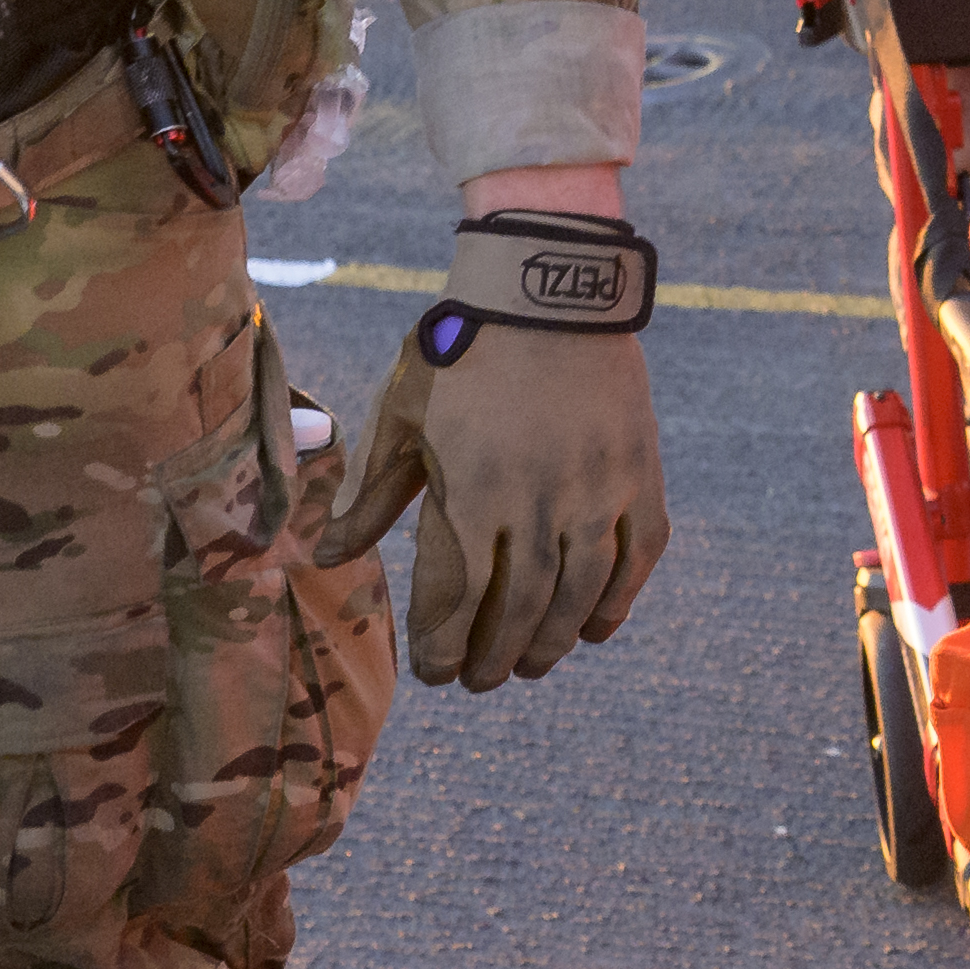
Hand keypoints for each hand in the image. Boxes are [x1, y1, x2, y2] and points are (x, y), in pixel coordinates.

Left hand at [342, 311, 668, 689]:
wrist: (547, 286)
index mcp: (473, 489)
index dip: (445, 644)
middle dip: (497, 656)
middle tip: (482, 682)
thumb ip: (373, 491)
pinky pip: (636, 555)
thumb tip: (331, 555)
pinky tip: (596, 628)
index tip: (436, 673)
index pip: (458, 595)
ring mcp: (596, 489)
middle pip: (521, 608)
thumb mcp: (403, 412)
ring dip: (554, 641)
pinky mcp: (638, 473)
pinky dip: (619, 599)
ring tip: (531, 666)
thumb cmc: (462, 348)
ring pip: (580, 592)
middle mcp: (538, 501)